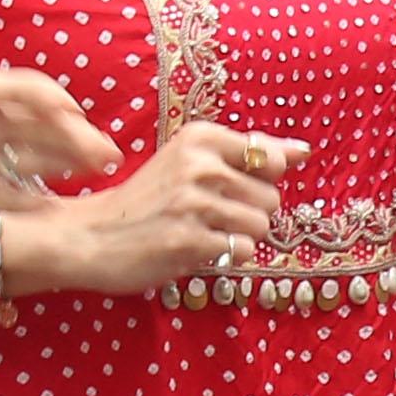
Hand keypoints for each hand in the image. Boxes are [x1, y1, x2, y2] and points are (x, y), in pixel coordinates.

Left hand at [0, 54, 114, 209]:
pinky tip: (64, 222)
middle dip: (78, 138)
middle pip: (46, 126)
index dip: (53, 103)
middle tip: (107, 158)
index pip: (25, 91)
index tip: (75, 119)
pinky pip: (17, 202)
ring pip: (42, 163)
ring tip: (102, 182)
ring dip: (72, 169)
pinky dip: (43, 211)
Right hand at [27, 121, 302, 294]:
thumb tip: (305, 151)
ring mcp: (194, 204)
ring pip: (261, 226)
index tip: (228, 188)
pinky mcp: (189, 241)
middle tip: (207, 216)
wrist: (90, 235)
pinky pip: (243, 251)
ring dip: (238, 238)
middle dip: (249, 213)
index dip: (260, 181)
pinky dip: (226, 258)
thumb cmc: (148, 200)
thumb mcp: (191, 162)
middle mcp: (199, 165)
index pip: (271, 158)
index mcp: (201, 138)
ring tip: (202, 233)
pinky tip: (196, 250)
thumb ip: (250, 154)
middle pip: (271, 197)